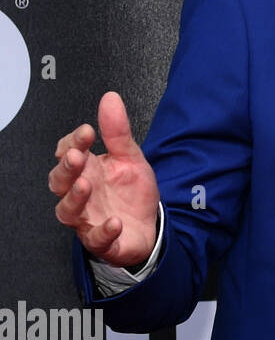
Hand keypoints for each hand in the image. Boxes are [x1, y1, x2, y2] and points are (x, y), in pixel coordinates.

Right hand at [50, 91, 159, 267]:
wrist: (149, 227)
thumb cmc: (131, 193)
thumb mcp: (130, 157)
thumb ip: (118, 131)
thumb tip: (110, 98)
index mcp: (87, 170)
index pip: (68, 152)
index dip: (74, 142)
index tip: (88, 131)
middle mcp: (82, 194)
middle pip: (59, 181)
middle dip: (66, 168)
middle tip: (76, 156)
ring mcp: (88, 218)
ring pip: (67, 211)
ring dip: (74, 198)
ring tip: (86, 185)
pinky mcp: (103, 241)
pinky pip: (97, 239)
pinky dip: (104, 231)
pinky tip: (114, 222)